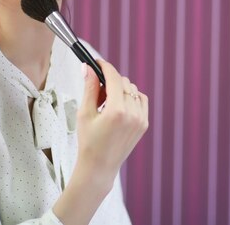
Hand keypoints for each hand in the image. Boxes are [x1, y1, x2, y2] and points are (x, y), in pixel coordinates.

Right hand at [75, 60, 148, 183]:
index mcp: (116, 111)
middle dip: (110, 80)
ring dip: (121, 89)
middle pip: (123, 82)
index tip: (97, 62)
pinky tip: (119, 106)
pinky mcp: (144, 124)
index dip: (105, 66)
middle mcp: (132, 114)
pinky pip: (141, 100)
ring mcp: (141, 119)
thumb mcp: (84, 113)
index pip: (114, 78)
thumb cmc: (89, 142)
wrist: (99, 167)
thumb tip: (88, 68)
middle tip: (97, 90)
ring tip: (106, 102)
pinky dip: (131, 98)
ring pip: (133, 90)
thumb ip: (89, 88)